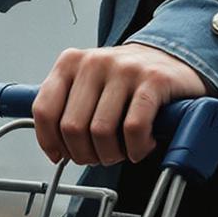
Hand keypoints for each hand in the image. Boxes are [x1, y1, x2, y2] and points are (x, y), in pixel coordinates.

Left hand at [32, 45, 206, 166]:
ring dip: (111, 154)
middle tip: (99, 156)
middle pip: (73, 127)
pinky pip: (134, 128)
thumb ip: (67, 107)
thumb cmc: (127, 81)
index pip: (44, 109)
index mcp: (70, 63)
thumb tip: (53, 147)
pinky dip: (136, 148)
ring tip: (122, 152)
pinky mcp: (153, 80)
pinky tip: (141, 146)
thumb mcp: (88, 83)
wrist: (172, 59)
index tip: (60, 155)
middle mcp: (94, 62)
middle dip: (85, 154)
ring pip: (101, 131)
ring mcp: (124, 69)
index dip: (50, 141)